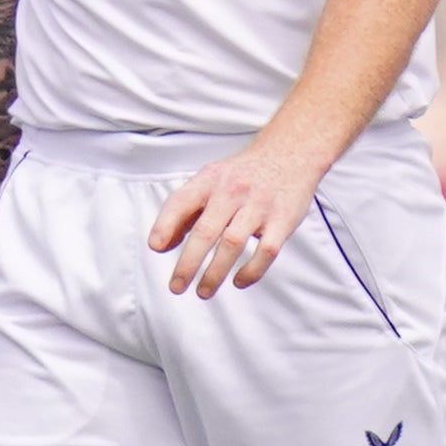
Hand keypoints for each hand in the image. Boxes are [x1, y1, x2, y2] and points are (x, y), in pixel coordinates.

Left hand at [145, 133, 329, 298]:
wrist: (290, 154)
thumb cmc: (243, 175)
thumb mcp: (210, 181)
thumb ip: (184, 211)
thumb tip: (160, 246)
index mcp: (209, 180)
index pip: (181, 202)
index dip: (165, 225)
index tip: (155, 248)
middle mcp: (232, 191)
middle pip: (206, 231)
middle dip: (188, 263)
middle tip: (176, 286)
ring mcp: (259, 206)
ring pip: (233, 244)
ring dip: (215, 273)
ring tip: (203, 291)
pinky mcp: (283, 220)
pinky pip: (266, 250)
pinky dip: (251, 270)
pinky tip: (238, 282)